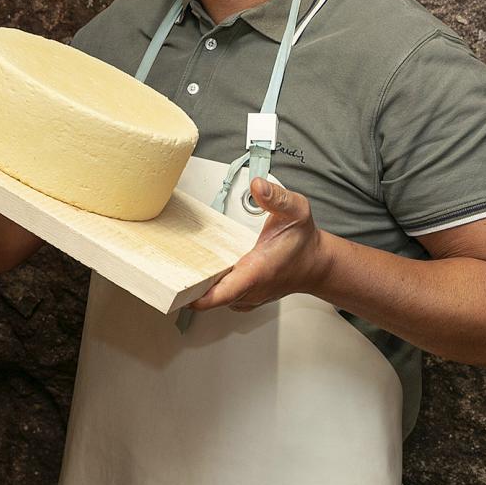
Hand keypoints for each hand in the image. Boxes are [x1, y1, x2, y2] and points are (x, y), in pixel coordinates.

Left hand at [190, 177, 333, 311]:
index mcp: (256, 271)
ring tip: (183, 266)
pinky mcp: (245, 298)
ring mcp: (247, 296)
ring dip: (200, 286)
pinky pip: (222, 298)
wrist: (316, 263)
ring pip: (214, 298)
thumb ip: (277, 197)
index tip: (177, 291)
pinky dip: (211, 289)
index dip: (198, 295)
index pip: (222, 293)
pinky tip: (204, 273)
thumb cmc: (304, 242)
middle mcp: (250, 289)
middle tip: (169, 268)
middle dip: (189, 286)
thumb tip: (258, 187)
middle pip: (210, 297)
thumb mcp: (296, 211)